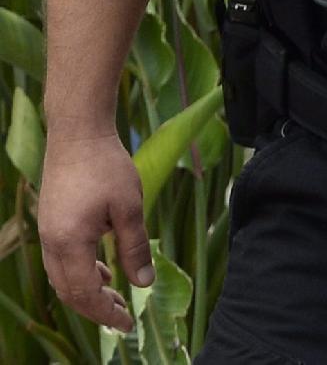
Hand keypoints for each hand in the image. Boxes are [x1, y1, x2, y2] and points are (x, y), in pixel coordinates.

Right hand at [38, 129, 152, 331]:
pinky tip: (104, 271)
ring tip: (116, 297)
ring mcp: (48, 233)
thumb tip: (144, 284)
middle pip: (69, 292)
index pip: (84, 293)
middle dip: (96, 308)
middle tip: (123, 318)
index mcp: (70, 243)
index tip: (127, 326)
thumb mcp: (129, 208)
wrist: (77, 134)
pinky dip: (81, 272)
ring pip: (63, 278)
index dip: (105, 313)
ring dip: (88, 291)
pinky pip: (62, 260)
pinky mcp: (52, 223)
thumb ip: (135, 248)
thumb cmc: (107, 167)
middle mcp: (52, 243)